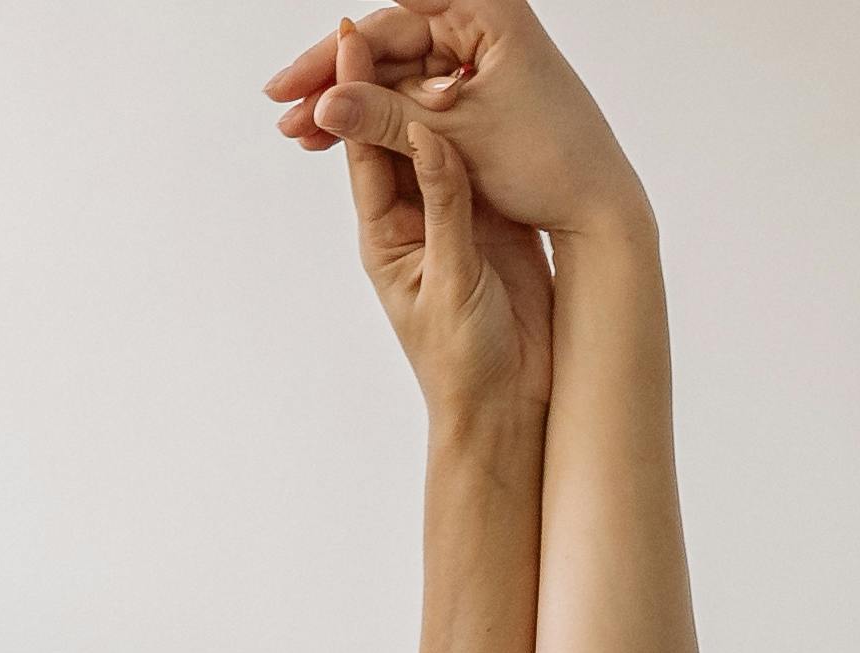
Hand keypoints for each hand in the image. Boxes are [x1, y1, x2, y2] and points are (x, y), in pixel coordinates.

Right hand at [267, 0, 638, 236]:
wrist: (600, 204)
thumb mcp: (454, 136)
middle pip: (385, 42)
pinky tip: (338, 135)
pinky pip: (413, 91)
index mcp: (485, 8)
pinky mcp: (476, 85)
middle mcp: (480, 20)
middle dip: (332, 79)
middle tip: (281, 109)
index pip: (388, 22)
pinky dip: (380, 114)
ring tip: (300, 133)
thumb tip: (322, 106)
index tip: (288, 82)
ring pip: (393, 70)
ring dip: (349, 101)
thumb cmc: (547, 160)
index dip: (334, 53)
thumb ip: (384, 117)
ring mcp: (477, 52)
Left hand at [337, 43, 552, 419]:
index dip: (355, 90)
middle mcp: (414, 216)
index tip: (349, 35)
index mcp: (384, 233)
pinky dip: (478, 126)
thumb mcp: (451, 280)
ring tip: (435, 36)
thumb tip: (426, 137)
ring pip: (438, 140)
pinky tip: (482, 88)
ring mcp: (455, 216)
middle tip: (390, 16)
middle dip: (388, 76)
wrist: (510, 406)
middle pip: (395, 132)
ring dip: (434, 94)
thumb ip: (445, 207)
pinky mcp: (495, 222)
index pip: (363, 148)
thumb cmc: (464, 362)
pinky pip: (480, 163)